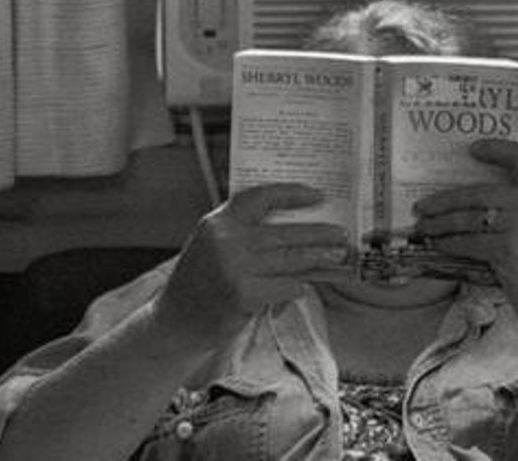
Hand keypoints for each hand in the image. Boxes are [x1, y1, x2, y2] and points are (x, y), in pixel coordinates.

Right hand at [153, 186, 350, 341]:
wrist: (176, 322)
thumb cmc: (199, 283)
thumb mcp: (212, 246)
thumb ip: (241, 233)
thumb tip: (292, 226)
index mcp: (218, 221)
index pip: (259, 197)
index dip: (290, 194)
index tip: (316, 195)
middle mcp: (226, 240)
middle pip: (283, 232)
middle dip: (317, 233)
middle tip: (340, 233)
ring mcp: (235, 268)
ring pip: (289, 260)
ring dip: (318, 259)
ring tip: (337, 257)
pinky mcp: (244, 295)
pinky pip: (285, 286)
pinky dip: (298, 286)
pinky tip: (306, 286)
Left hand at [413, 140, 517, 342]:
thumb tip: (473, 203)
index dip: (498, 149)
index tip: (473, 148)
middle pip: (481, 191)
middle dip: (447, 199)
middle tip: (424, 204)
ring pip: (470, 217)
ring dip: (441, 223)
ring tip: (425, 227)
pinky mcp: (510, 249)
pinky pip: (471, 241)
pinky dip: (450, 243)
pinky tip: (439, 245)